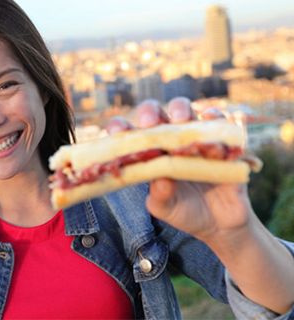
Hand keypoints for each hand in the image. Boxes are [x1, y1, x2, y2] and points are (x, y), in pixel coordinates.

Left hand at [105, 98, 253, 240]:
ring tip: (181, 120)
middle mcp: (168, 141)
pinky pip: (219, 122)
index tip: (118, 132)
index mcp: (148, 154)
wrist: (220, 224)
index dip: (121, 128)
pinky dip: (215, 118)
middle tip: (149, 122)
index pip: (129, 134)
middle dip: (150, 112)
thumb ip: (160, 196)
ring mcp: (193, 138)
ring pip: (184, 110)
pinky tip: (211, 120)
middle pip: (155, 114)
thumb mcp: (167, 209)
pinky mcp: (221, 140)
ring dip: (181, 109)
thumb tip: (161, 179)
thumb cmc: (184, 212)